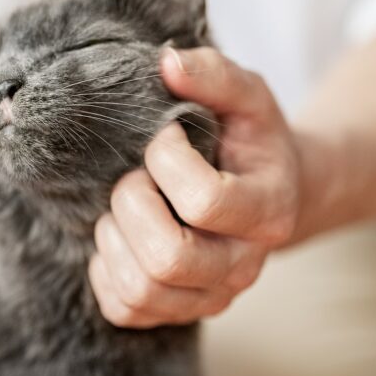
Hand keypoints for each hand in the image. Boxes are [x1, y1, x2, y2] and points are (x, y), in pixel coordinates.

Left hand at [89, 47, 301, 326]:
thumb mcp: (246, 96)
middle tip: (133, 176)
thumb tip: (166, 63)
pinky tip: (121, 235)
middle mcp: (242, 266)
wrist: (270, 192)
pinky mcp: (175, 313)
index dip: (167, 160)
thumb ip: (213, 74)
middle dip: (131, 205)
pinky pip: (122, 308)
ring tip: (124, 206)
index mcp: (268, 210)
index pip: (205, 201)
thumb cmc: (250, 140)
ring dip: (113, 237)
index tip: (164, 136)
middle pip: (169, 259)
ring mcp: (210, 298)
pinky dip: (105, 269)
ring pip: (140, 290)